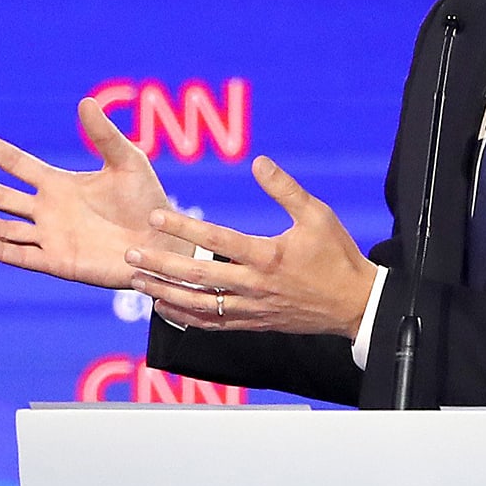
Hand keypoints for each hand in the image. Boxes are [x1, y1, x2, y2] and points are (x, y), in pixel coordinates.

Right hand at [0, 98, 186, 289]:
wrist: (165, 243)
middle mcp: (48, 210)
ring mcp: (50, 238)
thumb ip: (104, 135)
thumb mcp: (128, 161)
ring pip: (2, 227)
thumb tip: (84, 102)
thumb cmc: (149, 201)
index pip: (15, 163)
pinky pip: (22, 256)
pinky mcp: (59, 263)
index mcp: (59, 184)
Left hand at [126, 156, 376, 336]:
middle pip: (196, 277)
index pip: (215, 240)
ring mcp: (252, 309)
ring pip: (198, 305)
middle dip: (160, 264)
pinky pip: (213, 324)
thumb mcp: (317, 214)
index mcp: (267, 256)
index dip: (183, 228)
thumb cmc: (337, 256)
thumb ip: (285, 188)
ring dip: (164, 293)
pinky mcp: (254, 324)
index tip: (155, 216)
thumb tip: (257, 161)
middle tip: (130, 253)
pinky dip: (185, 317)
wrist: (355, 304)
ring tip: (136, 281)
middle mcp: (254, 285)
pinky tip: (164, 308)